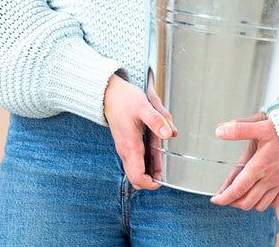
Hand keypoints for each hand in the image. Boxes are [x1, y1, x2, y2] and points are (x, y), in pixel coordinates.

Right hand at [104, 74, 176, 190]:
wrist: (109, 94)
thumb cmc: (125, 99)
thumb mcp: (143, 106)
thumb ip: (156, 120)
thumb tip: (170, 134)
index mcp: (130, 146)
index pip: (137, 177)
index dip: (150, 184)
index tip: (162, 180)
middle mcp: (125, 150)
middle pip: (136, 177)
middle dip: (151, 179)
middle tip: (165, 173)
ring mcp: (125, 147)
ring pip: (136, 168)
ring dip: (149, 170)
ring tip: (163, 163)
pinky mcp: (126, 142)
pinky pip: (135, 159)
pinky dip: (145, 161)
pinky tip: (155, 153)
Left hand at [210, 113, 278, 210]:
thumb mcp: (261, 125)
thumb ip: (239, 129)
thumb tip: (219, 131)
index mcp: (259, 166)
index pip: (238, 189)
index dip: (224, 197)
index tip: (215, 199)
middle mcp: (269, 179)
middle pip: (246, 201)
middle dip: (233, 202)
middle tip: (225, 195)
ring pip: (260, 205)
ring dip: (247, 203)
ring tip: (239, 194)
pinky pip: (276, 203)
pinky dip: (265, 203)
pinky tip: (259, 194)